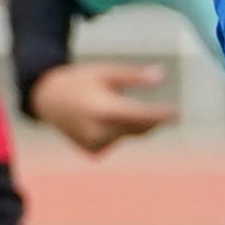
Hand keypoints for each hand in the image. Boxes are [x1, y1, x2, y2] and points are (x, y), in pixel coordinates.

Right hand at [31, 60, 175, 155]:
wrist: (47, 100)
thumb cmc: (80, 81)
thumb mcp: (105, 72)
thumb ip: (133, 76)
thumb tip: (161, 76)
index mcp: (100, 109)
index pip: (137, 115)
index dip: (158, 115)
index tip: (176, 114)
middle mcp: (97, 131)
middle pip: (138, 129)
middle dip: (153, 121)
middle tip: (167, 113)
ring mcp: (94, 144)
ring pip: (129, 136)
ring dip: (134, 125)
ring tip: (115, 109)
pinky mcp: (94, 152)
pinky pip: (118, 141)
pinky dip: (119, 132)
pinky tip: (103, 121)